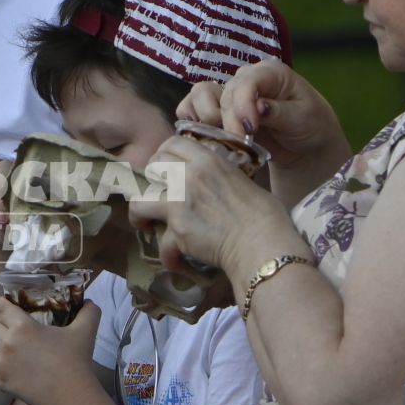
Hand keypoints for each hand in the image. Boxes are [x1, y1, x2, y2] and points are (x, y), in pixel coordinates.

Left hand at [0, 296, 101, 404]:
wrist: (71, 396)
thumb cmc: (77, 361)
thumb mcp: (85, 331)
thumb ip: (89, 311)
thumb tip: (90, 302)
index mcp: (22, 327)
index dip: (2, 305)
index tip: (9, 308)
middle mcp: (7, 344)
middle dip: (4, 325)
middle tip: (18, 330)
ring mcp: (1, 365)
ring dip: (0, 351)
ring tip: (16, 354)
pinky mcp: (2, 383)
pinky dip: (6, 374)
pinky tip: (20, 375)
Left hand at [127, 134, 297, 278]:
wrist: (262, 243)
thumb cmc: (265, 215)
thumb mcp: (243, 181)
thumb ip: (221, 177)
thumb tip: (216, 184)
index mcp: (209, 160)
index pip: (172, 143)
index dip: (164, 154)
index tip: (165, 167)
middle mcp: (189, 176)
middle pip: (152, 166)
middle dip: (151, 180)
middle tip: (158, 194)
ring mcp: (179, 202)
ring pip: (139, 201)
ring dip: (140, 214)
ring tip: (146, 224)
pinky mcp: (178, 230)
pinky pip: (161, 242)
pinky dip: (168, 255)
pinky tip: (175, 261)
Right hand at [180, 59, 343, 171]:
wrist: (304, 144)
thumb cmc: (310, 126)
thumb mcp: (304, 118)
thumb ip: (280, 112)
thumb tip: (258, 107)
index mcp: (270, 72)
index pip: (247, 82)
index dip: (243, 104)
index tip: (250, 128)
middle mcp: (245, 79)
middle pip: (223, 93)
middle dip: (228, 120)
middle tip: (241, 142)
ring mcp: (229, 93)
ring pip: (200, 95)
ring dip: (206, 118)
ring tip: (224, 138)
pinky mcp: (217, 111)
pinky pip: (192, 108)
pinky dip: (192, 120)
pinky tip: (203, 135)